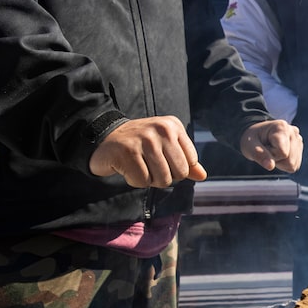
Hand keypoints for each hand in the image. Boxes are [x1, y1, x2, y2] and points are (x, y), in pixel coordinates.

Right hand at [89, 115, 206, 186]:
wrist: (104, 138)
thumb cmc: (139, 145)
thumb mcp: (165, 147)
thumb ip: (186, 161)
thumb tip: (203, 176)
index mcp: (173, 126)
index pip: (190, 163)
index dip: (176, 169)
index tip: (161, 159)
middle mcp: (161, 129)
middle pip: (179, 173)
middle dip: (164, 177)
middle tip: (149, 165)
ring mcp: (145, 139)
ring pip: (162, 180)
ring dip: (149, 180)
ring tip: (139, 166)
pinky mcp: (128, 152)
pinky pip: (142, 181)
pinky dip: (134, 180)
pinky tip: (127, 168)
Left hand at [240, 120, 302, 172]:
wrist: (258, 135)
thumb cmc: (252, 139)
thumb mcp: (249, 145)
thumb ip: (258, 154)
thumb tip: (270, 166)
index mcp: (281, 127)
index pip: (282, 152)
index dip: (271, 154)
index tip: (264, 146)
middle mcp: (293, 132)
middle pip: (289, 160)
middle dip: (276, 159)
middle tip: (267, 149)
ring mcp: (298, 140)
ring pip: (293, 164)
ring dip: (280, 162)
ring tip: (272, 151)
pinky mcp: (299, 149)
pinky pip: (294, 166)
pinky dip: (284, 164)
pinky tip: (278, 154)